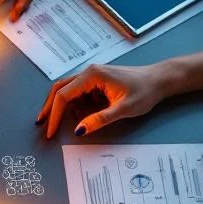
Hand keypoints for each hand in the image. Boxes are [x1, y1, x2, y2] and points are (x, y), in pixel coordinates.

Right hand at [37, 63, 169, 138]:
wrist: (160, 80)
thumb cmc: (145, 91)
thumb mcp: (123, 109)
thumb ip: (100, 120)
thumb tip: (79, 130)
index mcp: (92, 75)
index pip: (64, 95)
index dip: (55, 115)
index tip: (51, 131)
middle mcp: (88, 72)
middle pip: (59, 89)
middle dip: (50, 108)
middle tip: (42, 124)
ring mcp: (92, 75)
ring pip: (66, 89)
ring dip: (60, 106)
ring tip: (56, 122)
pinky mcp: (96, 81)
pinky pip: (78, 92)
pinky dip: (73, 104)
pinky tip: (78, 114)